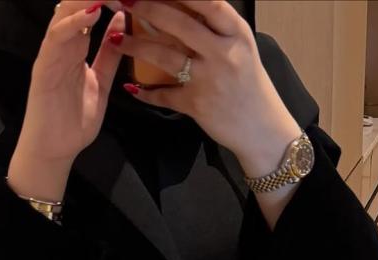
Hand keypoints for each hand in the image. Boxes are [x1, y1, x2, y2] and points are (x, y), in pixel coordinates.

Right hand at [9, 1, 125, 200]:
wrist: (54, 151)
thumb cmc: (75, 120)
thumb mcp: (102, 82)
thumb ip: (110, 53)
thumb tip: (123, 20)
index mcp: (76, 47)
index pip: (90, 10)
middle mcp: (62, 45)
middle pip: (77, 6)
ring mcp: (51, 54)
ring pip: (65, 15)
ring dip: (85, 0)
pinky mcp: (43, 67)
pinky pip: (56, 38)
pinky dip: (72, 23)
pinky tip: (91, 13)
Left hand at [111, 0, 300, 176]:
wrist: (262, 129)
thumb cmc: (249, 86)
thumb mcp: (240, 48)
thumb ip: (216, 29)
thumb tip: (183, 8)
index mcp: (236, 33)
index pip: (207, 1)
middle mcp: (223, 52)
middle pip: (179, 23)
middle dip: (148, 9)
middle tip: (125, 0)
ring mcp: (209, 79)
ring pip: (165, 56)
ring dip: (135, 47)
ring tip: (115, 40)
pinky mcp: (197, 104)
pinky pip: (164, 95)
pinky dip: (145, 92)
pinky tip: (131, 86)